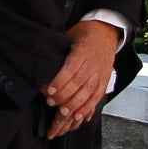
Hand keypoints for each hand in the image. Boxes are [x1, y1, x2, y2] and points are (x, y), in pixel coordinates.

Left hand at [44, 19, 121, 139]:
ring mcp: (101, 74)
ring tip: (62, 113)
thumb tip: (41, 62)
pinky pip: (96, 98)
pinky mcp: (104, 82)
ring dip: (75, 105)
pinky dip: (87, 109)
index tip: (48, 90)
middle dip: (64, 96)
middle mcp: (94, 64)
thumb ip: (59, 49)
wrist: (106, 32)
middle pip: (79, 83)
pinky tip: (77, 116)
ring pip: (89, 93)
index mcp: (84, 50)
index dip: (60, 81)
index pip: (72, 69)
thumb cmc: (83, 34)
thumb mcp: (70, 35)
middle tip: (51, 102)